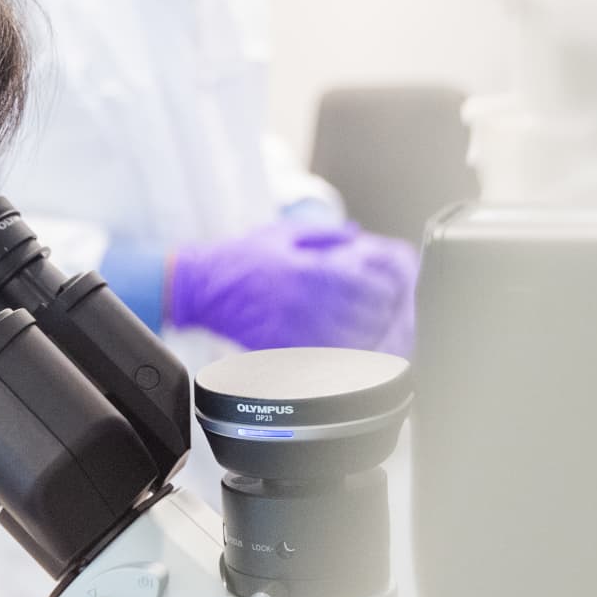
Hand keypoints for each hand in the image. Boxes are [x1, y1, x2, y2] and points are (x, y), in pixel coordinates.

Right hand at [169, 219, 418, 351]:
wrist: (202, 289)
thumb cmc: (241, 261)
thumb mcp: (286, 234)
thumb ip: (329, 236)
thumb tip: (363, 241)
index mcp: (320, 271)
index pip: (381, 283)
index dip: (394, 283)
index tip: (392, 281)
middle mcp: (316, 305)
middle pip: (378, 314)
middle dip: (388, 308)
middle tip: (387, 306)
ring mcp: (304, 333)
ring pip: (362, 342)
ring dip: (374, 335)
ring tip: (372, 328)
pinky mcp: (291, 354)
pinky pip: (335, 362)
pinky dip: (350, 357)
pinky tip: (350, 348)